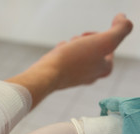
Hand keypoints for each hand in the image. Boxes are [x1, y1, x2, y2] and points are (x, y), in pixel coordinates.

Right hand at [7, 14, 132, 108]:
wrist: (47, 75)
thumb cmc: (73, 59)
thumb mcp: (104, 41)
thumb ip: (120, 29)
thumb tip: (123, 19)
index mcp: (104, 69)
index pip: (110, 48)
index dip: (101, 35)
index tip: (88, 34)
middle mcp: (91, 76)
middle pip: (94, 53)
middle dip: (87, 42)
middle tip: (78, 39)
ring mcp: (75, 79)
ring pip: (79, 57)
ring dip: (74, 46)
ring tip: (67, 44)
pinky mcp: (61, 78)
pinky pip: (66, 63)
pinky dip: (63, 54)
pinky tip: (58, 52)